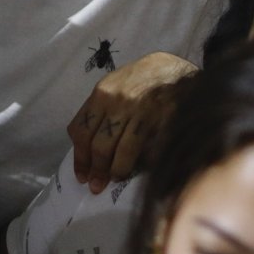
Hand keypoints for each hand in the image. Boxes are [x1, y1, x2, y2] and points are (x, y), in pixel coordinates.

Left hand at [67, 51, 198, 191]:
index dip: (79, 157)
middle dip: (96, 170)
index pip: (81, 131)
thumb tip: (87, 146)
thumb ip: (99, 110)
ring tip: (115, 179)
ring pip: (122, 152)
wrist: (174, 68)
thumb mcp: (113, 85)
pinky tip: (138, 170)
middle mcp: (118, 103)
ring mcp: (141, 112)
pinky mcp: (163, 121)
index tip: (81, 174)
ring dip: (117, 171)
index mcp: (101, 94)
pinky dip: (142, 164)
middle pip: (99, 145)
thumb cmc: (140, 79)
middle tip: (96, 185)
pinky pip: (149, 150)